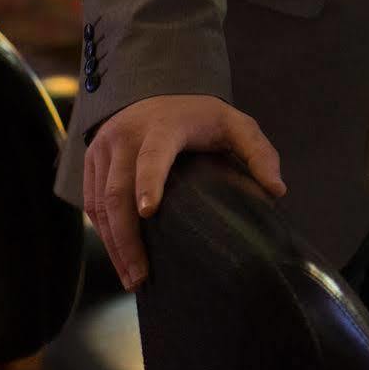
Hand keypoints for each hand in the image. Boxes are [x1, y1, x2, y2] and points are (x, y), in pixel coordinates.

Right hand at [82, 93, 285, 288]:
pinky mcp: (92, 161)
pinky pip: (90, 202)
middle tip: (142, 275)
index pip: (153, 155)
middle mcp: (127, 135)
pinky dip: (104, 233)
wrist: (158, 91)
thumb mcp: (236, 125)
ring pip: (100, 203)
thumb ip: (259, 153)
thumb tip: (277, 191)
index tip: (149, 212)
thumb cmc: (201, 116)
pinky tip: (120, 257)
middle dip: (127, 238)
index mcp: (164, 126)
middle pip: (118, 191)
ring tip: (132, 278)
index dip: (149, 182)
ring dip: (113, 244)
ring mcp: (103, 148)